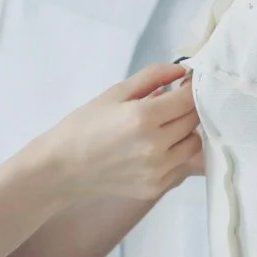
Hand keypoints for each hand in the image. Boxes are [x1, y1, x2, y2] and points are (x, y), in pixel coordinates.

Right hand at [29, 63, 201, 203]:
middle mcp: (155, 146)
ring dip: (186, 131)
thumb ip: (152, 76)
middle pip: (194, 120)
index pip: (188, 98)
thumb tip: (182, 69)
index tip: (185, 83)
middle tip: (172, 103)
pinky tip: (156, 147)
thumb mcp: (115, 92)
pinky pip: (181, 164)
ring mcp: (157, 170)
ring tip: (164, 126)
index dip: (190, 87)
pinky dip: (176, 152)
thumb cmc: (84, 127)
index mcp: (143, 117)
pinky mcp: (155, 187)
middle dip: (187, 107)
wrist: (63, 167)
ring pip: (194, 144)